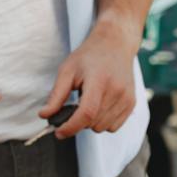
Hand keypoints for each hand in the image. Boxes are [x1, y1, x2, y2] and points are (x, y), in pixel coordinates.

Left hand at [40, 22, 136, 137]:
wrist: (115, 44)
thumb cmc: (89, 56)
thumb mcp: (67, 70)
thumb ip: (56, 95)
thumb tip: (45, 115)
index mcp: (99, 80)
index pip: (86, 113)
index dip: (71, 127)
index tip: (59, 132)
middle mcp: (116, 91)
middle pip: (93, 123)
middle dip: (78, 121)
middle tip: (74, 106)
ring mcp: (126, 98)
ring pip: (103, 128)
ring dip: (91, 122)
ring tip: (89, 101)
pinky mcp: (131, 103)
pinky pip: (114, 127)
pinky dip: (103, 122)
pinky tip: (100, 106)